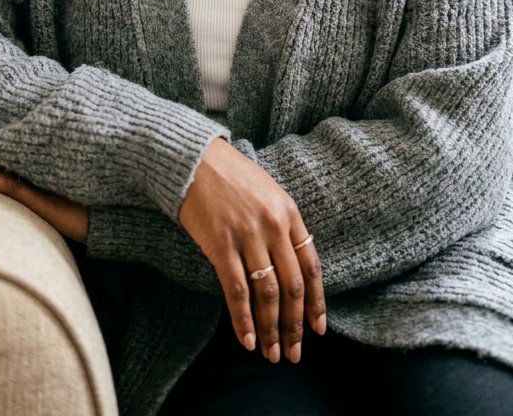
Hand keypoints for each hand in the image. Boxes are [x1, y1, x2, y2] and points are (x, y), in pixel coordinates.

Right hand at [178, 137, 325, 363]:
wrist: (194, 159)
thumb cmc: (231, 176)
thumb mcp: (268, 193)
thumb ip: (282, 226)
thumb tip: (291, 269)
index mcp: (289, 212)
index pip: (310, 267)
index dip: (316, 302)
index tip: (318, 330)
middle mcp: (273, 226)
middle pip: (291, 286)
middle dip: (294, 325)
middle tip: (294, 353)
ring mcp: (247, 235)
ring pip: (266, 294)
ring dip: (270, 329)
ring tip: (272, 353)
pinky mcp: (220, 244)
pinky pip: (237, 290)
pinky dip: (243, 319)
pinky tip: (247, 340)